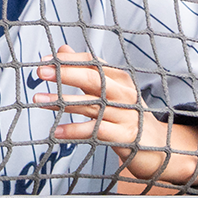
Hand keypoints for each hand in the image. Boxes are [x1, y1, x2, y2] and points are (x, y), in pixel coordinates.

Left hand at [32, 44, 197, 186]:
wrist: (158, 148)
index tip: (45, 60)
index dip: (69, 60)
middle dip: (66, 73)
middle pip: (94, 79)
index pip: (94, 63)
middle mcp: (125, 94)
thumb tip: (62, 49)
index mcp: (121, 79)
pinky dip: (75, 130)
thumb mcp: (109, 91)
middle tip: (40, 72)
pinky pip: (96, 131)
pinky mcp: (126, 136)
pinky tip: (57, 131)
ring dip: (62, 101)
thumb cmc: (128, 116)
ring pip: (91, 105)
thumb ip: (86, 71)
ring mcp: (127, 114)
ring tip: (38, 100)